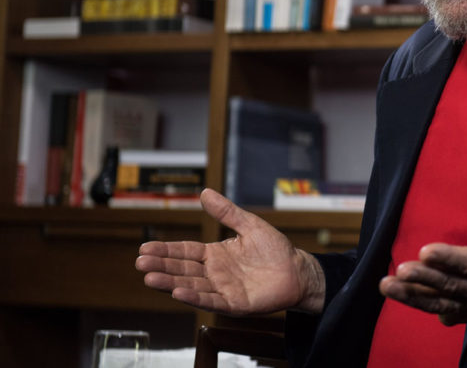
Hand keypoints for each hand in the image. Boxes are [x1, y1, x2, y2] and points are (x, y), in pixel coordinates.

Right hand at [135, 188, 325, 315]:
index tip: (144, 247)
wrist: (297, 270)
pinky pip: (211, 301)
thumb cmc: (275, 249)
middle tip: (140, 262)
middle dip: (161, 266)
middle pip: (182, 269)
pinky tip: (178, 292)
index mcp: (215, 254)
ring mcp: (222, 289)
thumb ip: (227, 212)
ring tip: (150, 277)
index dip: (165, 250)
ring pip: (191, 286)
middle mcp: (215, 273)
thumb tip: (205, 191)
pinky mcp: (234, 303)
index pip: (185, 251)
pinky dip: (194, 297)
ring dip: (170, 282)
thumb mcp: (249, 225)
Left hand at [379, 190, 466, 334]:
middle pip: (448, 284)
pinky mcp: (462, 313)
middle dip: (423, 278)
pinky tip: (399, 295)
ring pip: (437, 301)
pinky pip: (438, 310)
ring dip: (411, 295)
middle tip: (401, 269)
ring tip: (387, 286)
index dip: (448, 258)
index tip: (426, 251)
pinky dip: (420, 306)